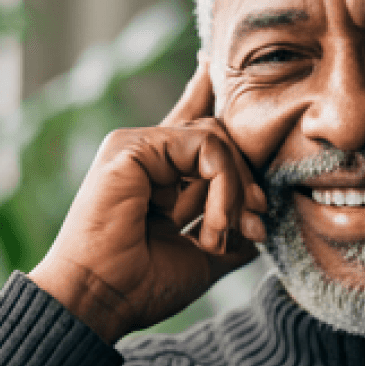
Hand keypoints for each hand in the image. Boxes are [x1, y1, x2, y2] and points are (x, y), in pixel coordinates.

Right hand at [28, 59, 266, 342]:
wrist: (103, 300)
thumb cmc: (143, 285)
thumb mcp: (205, 256)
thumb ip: (232, 230)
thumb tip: (261, 220)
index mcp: (159, 176)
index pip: (191, 126)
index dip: (205, 94)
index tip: (212, 65)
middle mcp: (147, 155)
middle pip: (220, 135)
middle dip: (247, 182)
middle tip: (255, 229)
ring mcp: (137, 147)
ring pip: (217, 139)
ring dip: (233, 192)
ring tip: (222, 235)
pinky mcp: (132, 147)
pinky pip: (204, 146)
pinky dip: (221, 186)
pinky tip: (210, 225)